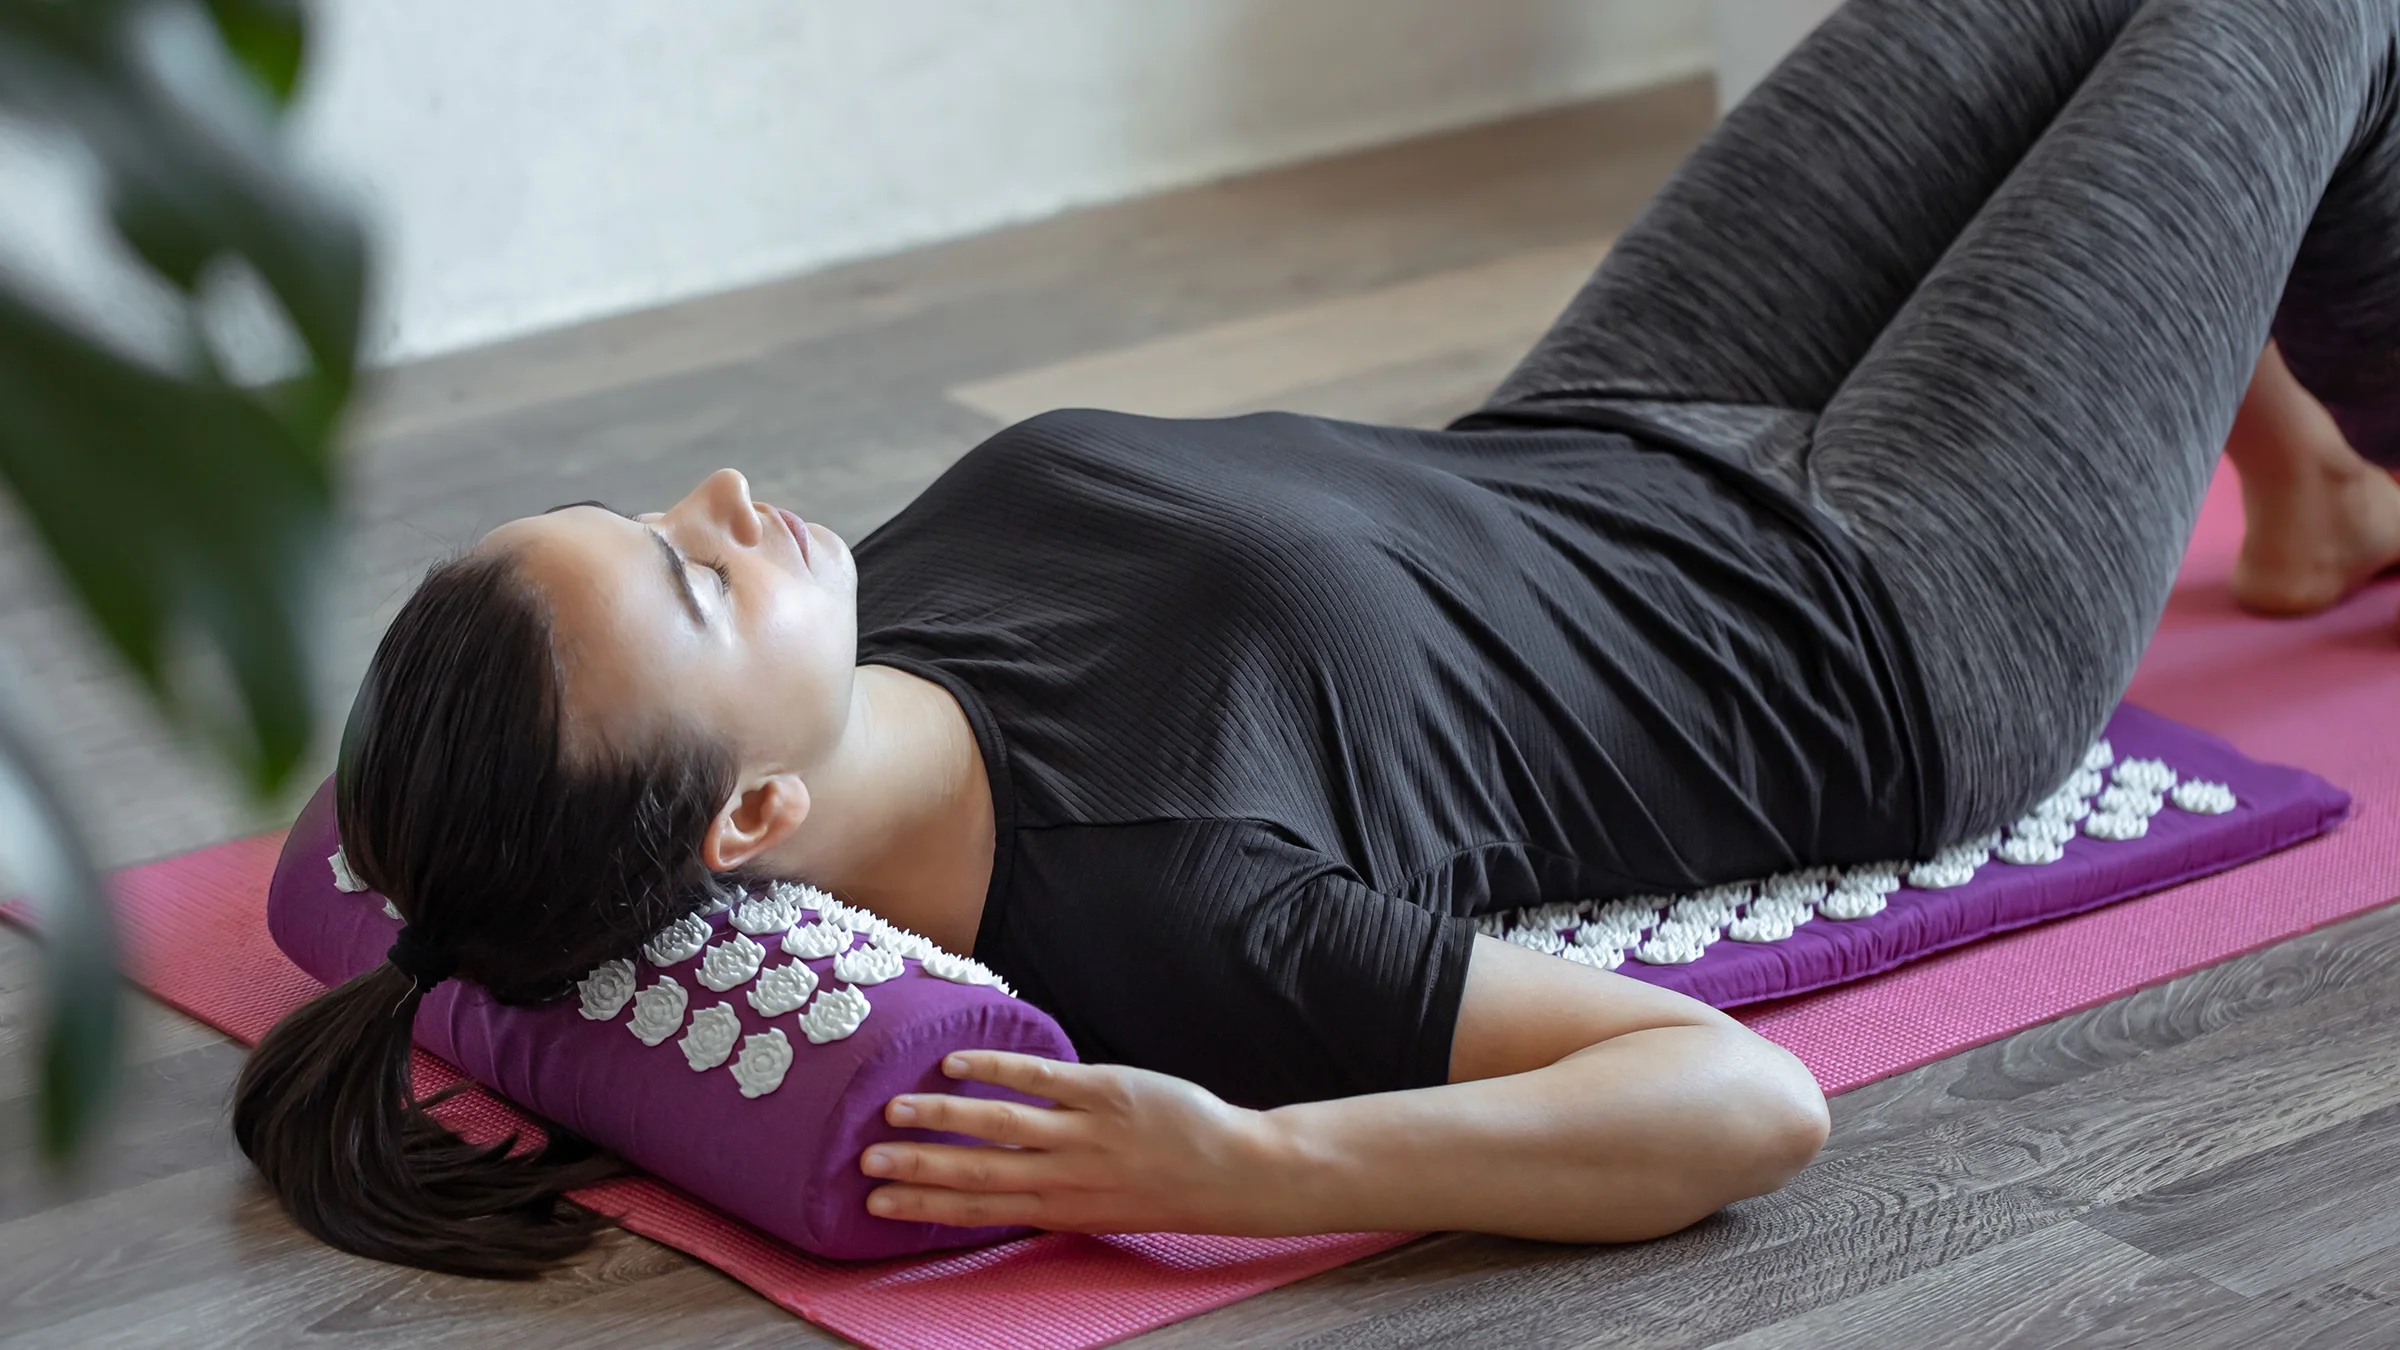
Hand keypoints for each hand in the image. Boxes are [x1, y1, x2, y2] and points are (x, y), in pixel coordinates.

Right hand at [859, 1051, 1292, 1233]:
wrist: (1230, 1173)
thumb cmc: (1164, 1189)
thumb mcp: (1100, 1209)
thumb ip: (1049, 1194)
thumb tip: (995, 1179)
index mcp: (1058, 1209)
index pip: (976, 1209)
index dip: (924, 1204)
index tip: (876, 1201)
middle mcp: (1063, 1177)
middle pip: (976, 1171)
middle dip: (918, 1165)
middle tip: (865, 1159)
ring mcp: (1083, 1134)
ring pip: (999, 1125)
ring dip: (943, 1117)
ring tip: (897, 1108)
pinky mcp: (1106, 1093)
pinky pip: (1042, 1079)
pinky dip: (997, 1069)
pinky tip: (958, 1063)